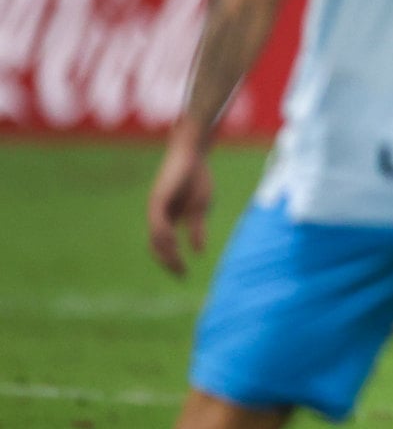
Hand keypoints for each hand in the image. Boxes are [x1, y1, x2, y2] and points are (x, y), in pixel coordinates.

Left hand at [147, 120, 213, 276]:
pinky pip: (158, 223)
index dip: (172, 260)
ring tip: (178, 266)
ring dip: (166, 253)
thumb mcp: (200, 208)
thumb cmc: (197, 177)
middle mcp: (158, 215)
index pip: (164, 245)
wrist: (192, 153)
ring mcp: (156, 207)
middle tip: (180, 275)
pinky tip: (174, 245)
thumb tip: (198, 251)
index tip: (183, 274)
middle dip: (168, 262)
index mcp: (168, 217)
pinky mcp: (158, 199)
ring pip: (157, 237)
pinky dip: (165, 236)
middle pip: (157, 245)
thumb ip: (197, 228)